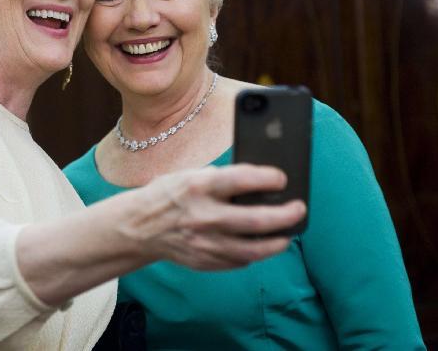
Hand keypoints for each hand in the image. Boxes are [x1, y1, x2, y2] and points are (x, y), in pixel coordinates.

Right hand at [126, 163, 306, 270]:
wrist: (139, 227)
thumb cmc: (170, 194)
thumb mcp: (191, 176)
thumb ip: (222, 179)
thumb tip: (261, 184)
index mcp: (198, 187)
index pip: (241, 180)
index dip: (268, 179)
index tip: (283, 178)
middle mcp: (203, 217)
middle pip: (255, 221)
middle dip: (284, 215)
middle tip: (299, 209)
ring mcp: (204, 244)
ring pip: (252, 249)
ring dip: (276, 242)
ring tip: (288, 234)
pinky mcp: (205, 262)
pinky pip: (239, 260)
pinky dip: (255, 253)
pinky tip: (264, 244)